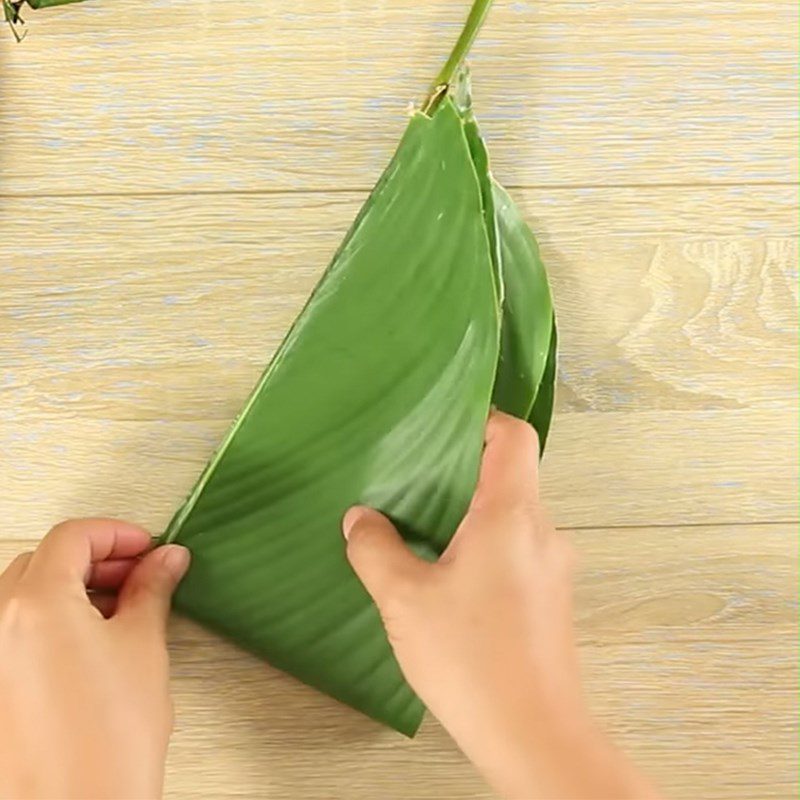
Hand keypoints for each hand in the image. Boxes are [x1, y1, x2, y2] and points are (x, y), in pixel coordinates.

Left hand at [0, 519, 189, 799]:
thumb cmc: (107, 743)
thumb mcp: (143, 646)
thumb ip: (151, 589)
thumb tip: (165, 561)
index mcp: (35, 604)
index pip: (73, 537)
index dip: (117, 534)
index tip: (146, 547)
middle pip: (46, 561)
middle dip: (97, 559)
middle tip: (140, 574)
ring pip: (27, 594)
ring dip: (74, 588)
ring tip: (120, 610)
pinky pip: (16, 630)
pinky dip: (52, 620)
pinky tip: (91, 640)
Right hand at [343, 411, 657, 799]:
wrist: (535, 737)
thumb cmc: (473, 661)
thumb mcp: (405, 600)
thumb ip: (376, 550)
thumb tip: (361, 520)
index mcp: (511, 515)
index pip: (514, 436)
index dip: (482, 419)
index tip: (444, 426)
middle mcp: (543, 532)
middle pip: (511, 474)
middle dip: (463, 472)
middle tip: (415, 482)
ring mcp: (553, 567)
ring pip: (513, 516)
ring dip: (472, 515)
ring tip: (424, 533)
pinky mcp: (552, 598)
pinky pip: (518, 550)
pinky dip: (486, 548)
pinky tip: (449, 580)